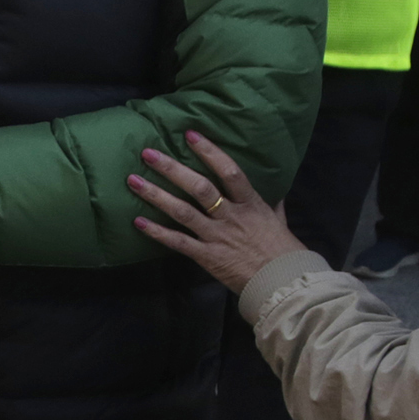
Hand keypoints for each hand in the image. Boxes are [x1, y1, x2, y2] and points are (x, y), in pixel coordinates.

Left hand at [126, 131, 305, 294]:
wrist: (283, 284)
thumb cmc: (284, 252)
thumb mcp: (280, 221)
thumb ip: (273, 204)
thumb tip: (276, 190)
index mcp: (250, 203)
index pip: (229, 171)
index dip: (209, 151)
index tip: (190, 135)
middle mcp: (231, 216)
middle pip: (199, 187)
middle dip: (172, 168)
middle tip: (148, 153)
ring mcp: (217, 236)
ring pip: (182, 211)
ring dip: (156, 195)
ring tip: (134, 181)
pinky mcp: (207, 256)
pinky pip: (178, 242)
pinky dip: (157, 232)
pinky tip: (138, 222)